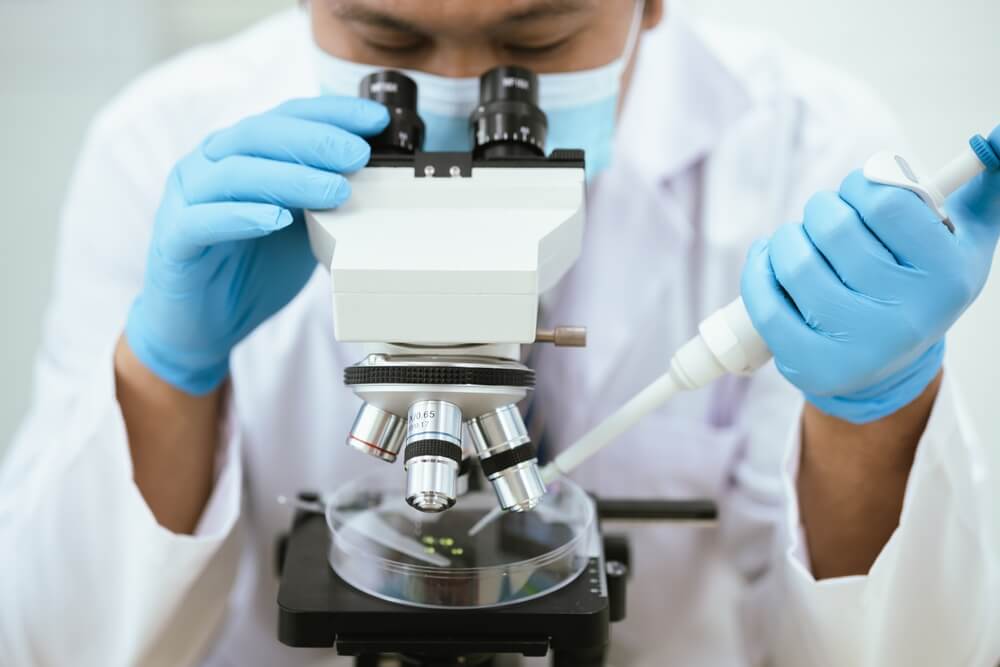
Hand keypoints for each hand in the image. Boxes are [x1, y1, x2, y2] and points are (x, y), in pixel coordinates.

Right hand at [125, 96, 388, 394]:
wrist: (207, 324)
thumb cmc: (256, 267)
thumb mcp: (305, 225)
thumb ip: (328, 195)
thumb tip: (382, 175)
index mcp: (241, 152)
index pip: (286, 117)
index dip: (331, 113)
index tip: (376, 119)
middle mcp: (209, 164)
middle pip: (259, 134)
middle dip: (315, 140)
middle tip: (359, 154)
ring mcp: (186, 199)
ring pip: (234, 173)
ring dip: (289, 177)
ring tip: (335, 190)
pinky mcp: (173, 239)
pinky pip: (202, 220)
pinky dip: (240, 216)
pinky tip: (276, 219)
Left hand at [741, 131, 999, 422]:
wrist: (889, 366)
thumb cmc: (920, 285)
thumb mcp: (964, 240)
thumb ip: (985, 186)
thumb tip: (999, 133)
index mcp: (946, 277)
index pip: (885, 201)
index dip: (862, 184)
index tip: (859, 191)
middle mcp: (906, 317)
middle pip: (834, 227)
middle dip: (821, 208)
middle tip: (825, 215)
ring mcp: (857, 346)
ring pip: (794, 261)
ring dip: (786, 237)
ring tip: (797, 240)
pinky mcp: (811, 365)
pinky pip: (764, 302)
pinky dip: (758, 270)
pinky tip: (770, 261)